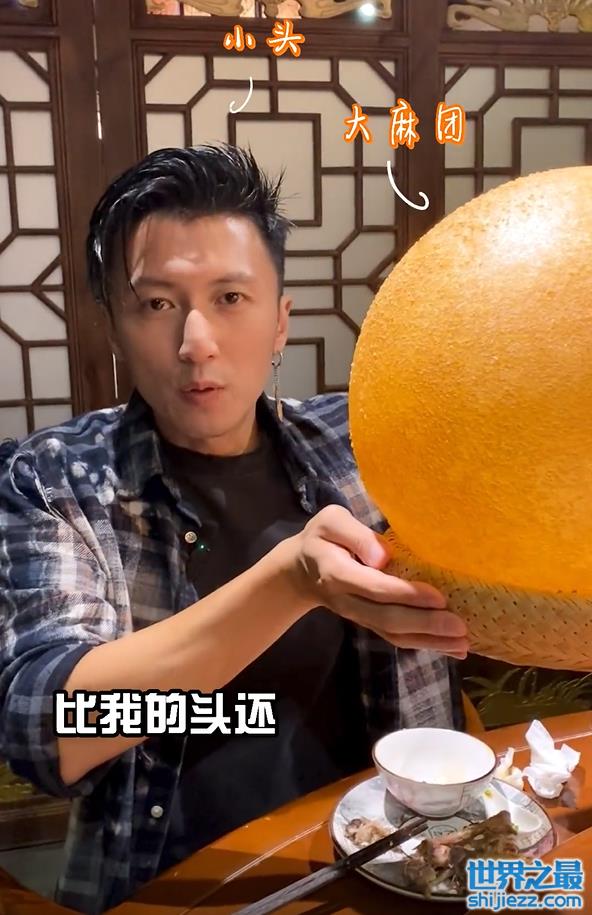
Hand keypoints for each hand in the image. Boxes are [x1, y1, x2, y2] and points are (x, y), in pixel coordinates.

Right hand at [287, 504, 467, 658]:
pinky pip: (396, 638)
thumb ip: (355, 534)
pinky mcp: (369, 623)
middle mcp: (348, 601)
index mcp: (337, 573)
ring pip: (393, 634)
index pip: (375, 588)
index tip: (439, 597)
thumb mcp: (330, 522)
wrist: (300, 569)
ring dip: (429, 641)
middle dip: (426, 624)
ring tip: (462, 643)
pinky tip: (452, 648)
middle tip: (460, 626)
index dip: (406, 595)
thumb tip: (384, 556)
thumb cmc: (322, 538)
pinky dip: (425, 644)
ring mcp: (358, 616)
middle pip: (387, 619)